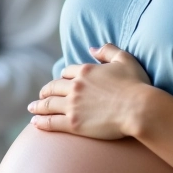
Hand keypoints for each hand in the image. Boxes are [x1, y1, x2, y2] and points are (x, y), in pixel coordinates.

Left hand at [28, 43, 150, 138]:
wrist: (140, 109)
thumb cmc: (136, 85)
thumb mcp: (125, 59)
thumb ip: (107, 50)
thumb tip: (91, 48)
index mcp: (85, 71)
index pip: (67, 72)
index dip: (63, 77)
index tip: (60, 82)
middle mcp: (75, 86)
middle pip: (53, 87)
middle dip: (46, 91)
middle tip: (41, 95)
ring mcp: (72, 105)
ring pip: (48, 104)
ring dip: (38, 106)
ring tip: (32, 108)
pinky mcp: (73, 123)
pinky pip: (51, 122)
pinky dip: (41, 122)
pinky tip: (35, 122)